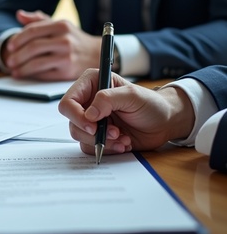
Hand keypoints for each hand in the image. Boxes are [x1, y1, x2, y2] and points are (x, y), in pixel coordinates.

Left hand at [2, 10, 99, 80]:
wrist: (96, 53)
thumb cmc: (74, 39)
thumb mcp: (60, 25)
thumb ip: (38, 20)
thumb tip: (19, 15)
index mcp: (61, 25)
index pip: (33, 30)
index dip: (18, 39)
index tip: (10, 46)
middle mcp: (65, 40)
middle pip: (33, 47)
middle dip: (17, 55)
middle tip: (8, 60)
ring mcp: (66, 57)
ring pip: (36, 63)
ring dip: (21, 67)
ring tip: (13, 69)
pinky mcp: (67, 72)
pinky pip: (44, 74)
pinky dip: (30, 75)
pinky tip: (23, 74)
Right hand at [58, 69, 194, 154]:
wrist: (164, 123)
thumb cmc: (150, 103)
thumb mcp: (132, 95)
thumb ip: (108, 99)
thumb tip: (89, 114)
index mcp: (91, 84)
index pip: (69, 101)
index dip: (76, 115)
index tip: (93, 125)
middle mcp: (87, 102)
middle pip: (72, 122)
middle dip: (93, 132)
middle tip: (115, 133)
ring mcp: (91, 120)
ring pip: (80, 136)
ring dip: (102, 141)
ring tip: (122, 137)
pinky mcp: (97, 135)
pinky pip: (91, 147)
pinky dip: (107, 149)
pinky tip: (123, 143)